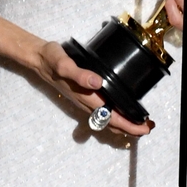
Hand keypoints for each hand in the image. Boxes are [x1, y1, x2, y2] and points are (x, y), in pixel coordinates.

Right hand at [36, 41, 153, 136]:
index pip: (110, 116)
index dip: (128, 125)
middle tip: (148, 127)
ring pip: (106, 118)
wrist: (39, 59)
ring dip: (122, 123)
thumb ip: (79, 73)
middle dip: (129, 128)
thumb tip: (98, 83)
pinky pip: (101, 111)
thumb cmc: (52, 59)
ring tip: (138, 122)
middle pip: (110, 122)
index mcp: (85, 96)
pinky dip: (114, 115)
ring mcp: (83, 100)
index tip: (144, 128)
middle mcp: (85, 102)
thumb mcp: (63, 63)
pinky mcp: (82, 95)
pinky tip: (120, 110)